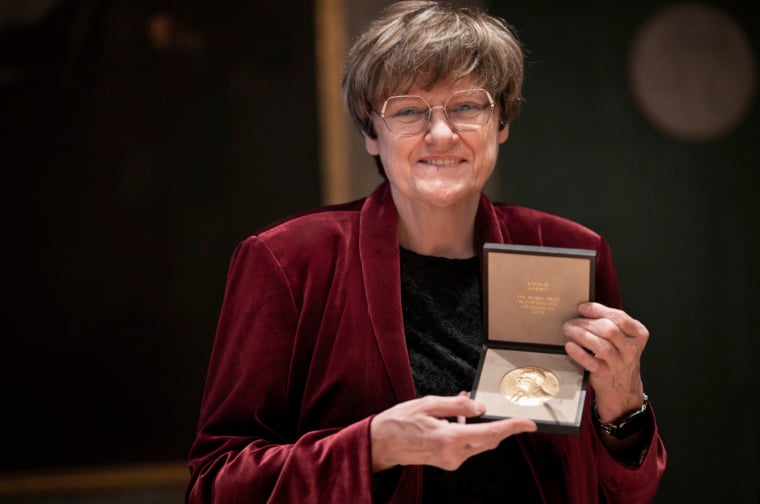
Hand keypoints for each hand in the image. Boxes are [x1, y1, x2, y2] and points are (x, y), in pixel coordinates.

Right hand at [370, 394, 536, 471]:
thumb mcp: (429, 404)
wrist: (382, 444)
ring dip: (480, 425)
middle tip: (496, 405)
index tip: (528, 424)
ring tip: (464, 403)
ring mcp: (451, 461)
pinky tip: (457, 417)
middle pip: (489, 439)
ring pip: (479, 442)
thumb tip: (480, 407)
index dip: (512, 427)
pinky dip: (468, 431)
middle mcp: (453, 455)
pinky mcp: (448, 462)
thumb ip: (457, 406)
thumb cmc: (401, 421)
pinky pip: (467, 445)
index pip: (490, 433)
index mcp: (449, 439)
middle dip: (497, 423)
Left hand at [563, 302, 648, 422]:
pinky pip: (591, 362)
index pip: (620, 318)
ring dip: (581, 335)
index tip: (582, 308)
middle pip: (609, 330)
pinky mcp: (606, 374)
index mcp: (637, 335)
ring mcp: (619, 363)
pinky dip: (579, 353)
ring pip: (601, 346)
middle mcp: (631, 349)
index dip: (598, 310)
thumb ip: (611, 324)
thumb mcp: (623, 339)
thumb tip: (584, 310)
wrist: (622, 389)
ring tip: (568, 330)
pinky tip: (569, 346)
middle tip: (571, 322)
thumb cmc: (619, 358)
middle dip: (586, 323)